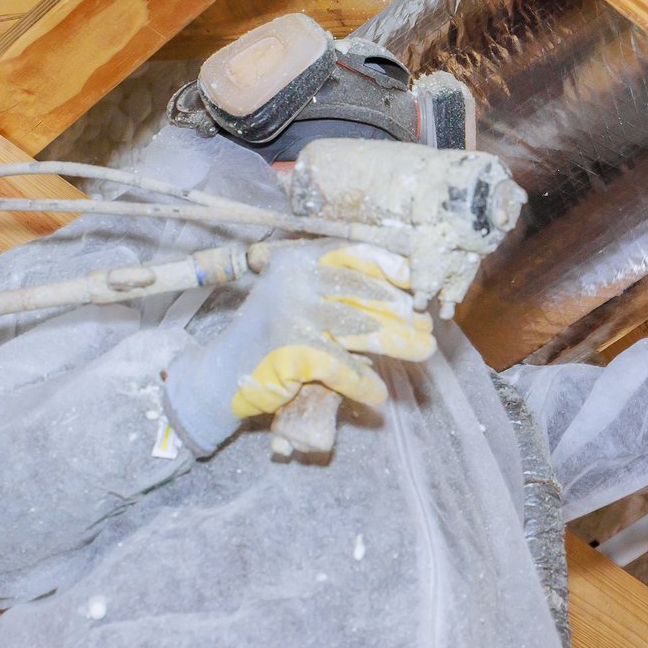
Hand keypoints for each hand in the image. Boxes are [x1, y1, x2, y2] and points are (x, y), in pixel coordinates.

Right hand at [163, 243, 432, 453]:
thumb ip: (337, 293)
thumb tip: (403, 302)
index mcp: (298, 258)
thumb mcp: (297, 298)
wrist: (221, 375)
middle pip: (365, 294)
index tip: (418, 284)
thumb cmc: (268, 335)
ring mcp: (294, 314)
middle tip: (426, 327)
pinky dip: (363, 383)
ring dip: (398, 343)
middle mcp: (296, 280)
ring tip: (423, 351)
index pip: (354, 254)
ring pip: (361, 329)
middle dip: (402, 313)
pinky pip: (342, 368)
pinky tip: (378, 393)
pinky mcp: (294, 351)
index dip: (391, 267)